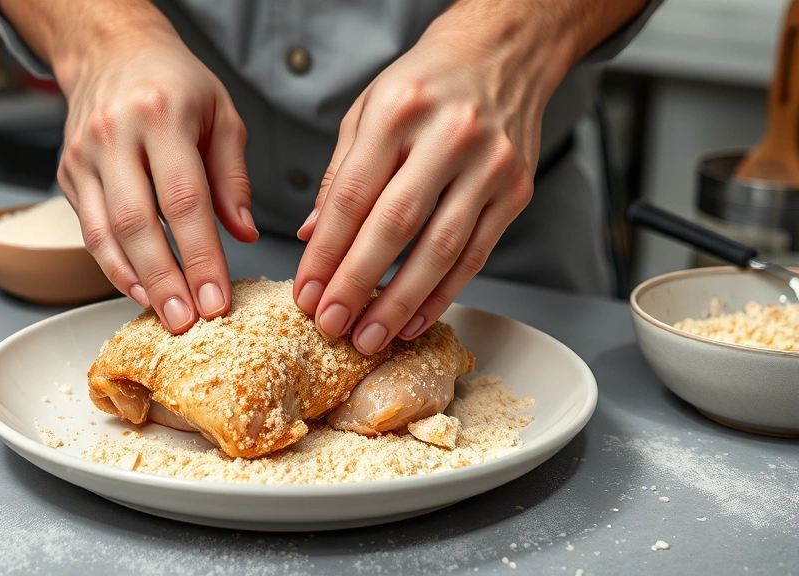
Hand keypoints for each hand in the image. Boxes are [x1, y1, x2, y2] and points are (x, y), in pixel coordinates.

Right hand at [44, 2, 256, 332]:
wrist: (111, 51)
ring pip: (104, 233)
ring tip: (162, 315)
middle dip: (164, 280)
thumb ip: (233, 177)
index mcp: (162, 115)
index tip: (217, 298)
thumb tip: (243, 234)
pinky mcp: (68, 174)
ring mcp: (84, 156)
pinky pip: (90, 230)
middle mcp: (115, 135)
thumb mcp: (222, 114)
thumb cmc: (174, 83)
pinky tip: (137, 289)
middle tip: (187, 322)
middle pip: (138, 223)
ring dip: (134, 281)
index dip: (200, 256)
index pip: (184, 199)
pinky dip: (112, 265)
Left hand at [293, 2, 574, 353]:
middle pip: (396, 225)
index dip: (326, 251)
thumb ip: (340, 173)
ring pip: (441, 249)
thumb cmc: (427, 80)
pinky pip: (476, 254)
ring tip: (369, 336)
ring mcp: (490, 165)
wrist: (505, 51)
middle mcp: (449, 135)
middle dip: (358, 283)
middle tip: (330, 323)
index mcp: (400, 110)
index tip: (306, 291)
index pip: (353, 195)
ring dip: (400, 301)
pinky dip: (443, 293)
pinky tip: (413, 319)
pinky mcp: (517, 190)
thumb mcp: (369, 107)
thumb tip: (313, 237)